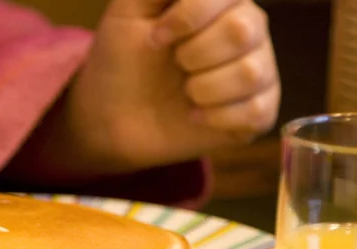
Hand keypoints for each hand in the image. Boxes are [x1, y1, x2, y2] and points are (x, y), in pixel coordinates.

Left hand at [65, 0, 279, 172]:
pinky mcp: (254, 111)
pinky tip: (194, 115)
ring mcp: (254, 71)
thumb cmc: (120, 59)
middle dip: (194, 55)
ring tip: (184, 93)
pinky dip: (216, 117)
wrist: (111, 116)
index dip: (188, 18)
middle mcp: (245, 32)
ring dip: (203, 89)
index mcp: (219, 3)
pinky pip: (255, 111)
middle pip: (244, 31)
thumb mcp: (129, 10)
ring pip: (251, 73)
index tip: (155, 39)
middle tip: (173, 65)